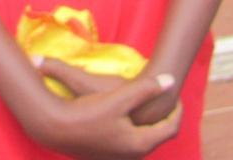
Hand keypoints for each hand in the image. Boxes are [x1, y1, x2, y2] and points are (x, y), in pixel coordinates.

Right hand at [30, 59, 180, 159]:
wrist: (55, 128)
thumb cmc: (87, 112)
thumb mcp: (119, 97)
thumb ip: (146, 89)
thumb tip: (171, 79)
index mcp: (140, 143)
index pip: (170, 129)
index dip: (178, 112)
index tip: (178, 96)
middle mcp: (132, 155)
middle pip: (157, 136)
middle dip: (164, 118)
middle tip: (166, 100)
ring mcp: (118, 157)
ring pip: (141, 139)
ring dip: (147, 124)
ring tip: (147, 105)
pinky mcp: (105, 154)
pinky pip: (127, 142)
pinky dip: (133, 129)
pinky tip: (124, 114)